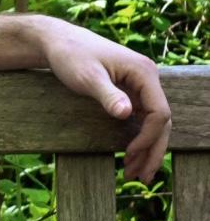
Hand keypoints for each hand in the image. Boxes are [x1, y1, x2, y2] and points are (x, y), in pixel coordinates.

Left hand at [34, 17, 170, 182]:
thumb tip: (126, 114)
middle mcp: (148, 78)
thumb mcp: (87, 77)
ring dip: (146, 148)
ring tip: (134, 174)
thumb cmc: (71, 56)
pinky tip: (129, 155)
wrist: (58, 42)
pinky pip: (141, 118)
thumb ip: (107, 95)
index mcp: (144, 73)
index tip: (129, 155)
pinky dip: (138, 137)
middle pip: (162, 121)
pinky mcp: (130, 91)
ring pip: (153, 122)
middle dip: (152, 150)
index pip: (159, 112)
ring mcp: (140, 85)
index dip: (148, 137)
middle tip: (140, 178)